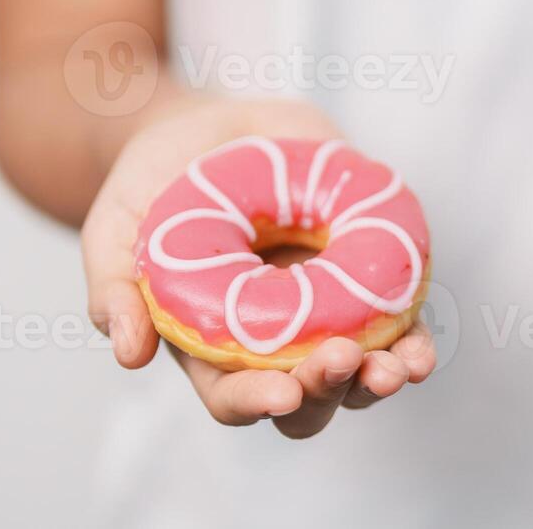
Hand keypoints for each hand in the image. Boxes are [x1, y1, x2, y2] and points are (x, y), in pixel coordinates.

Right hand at [82, 97, 437, 437]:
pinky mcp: (365, 273)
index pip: (233, 396)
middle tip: (343, 361)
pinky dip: (413, 341)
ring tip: (399, 369)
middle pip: (308, 397)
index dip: (257, 403)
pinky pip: (399, 319)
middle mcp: (272, 341)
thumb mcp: (114, 228)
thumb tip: (129, 355)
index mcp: (210, 346)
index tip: (283, 394)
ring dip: (381, 378)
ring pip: (360, 370)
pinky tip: (420, 351)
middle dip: (329, 392)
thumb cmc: (152, 186)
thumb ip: (112, 288)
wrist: (206, 128)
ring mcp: (325, 311)